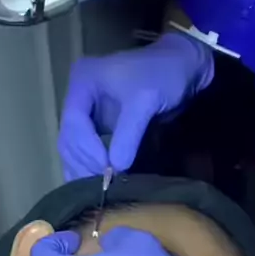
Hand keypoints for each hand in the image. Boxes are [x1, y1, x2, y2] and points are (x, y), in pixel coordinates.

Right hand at [58, 32, 213, 180]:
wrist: (185, 66)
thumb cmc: (164, 75)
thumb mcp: (145, 100)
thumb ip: (128, 133)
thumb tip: (114, 169)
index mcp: (83, 81)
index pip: (73, 122)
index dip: (87, 149)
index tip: (105, 169)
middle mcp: (78, 97)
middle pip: (69, 138)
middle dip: (84, 163)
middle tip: (101, 186)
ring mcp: (87, 112)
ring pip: (74, 147)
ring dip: (84, 170)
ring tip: (99, 190)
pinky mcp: (99, 126)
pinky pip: (87, 149)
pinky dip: (90, 167)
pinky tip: (96, 185)